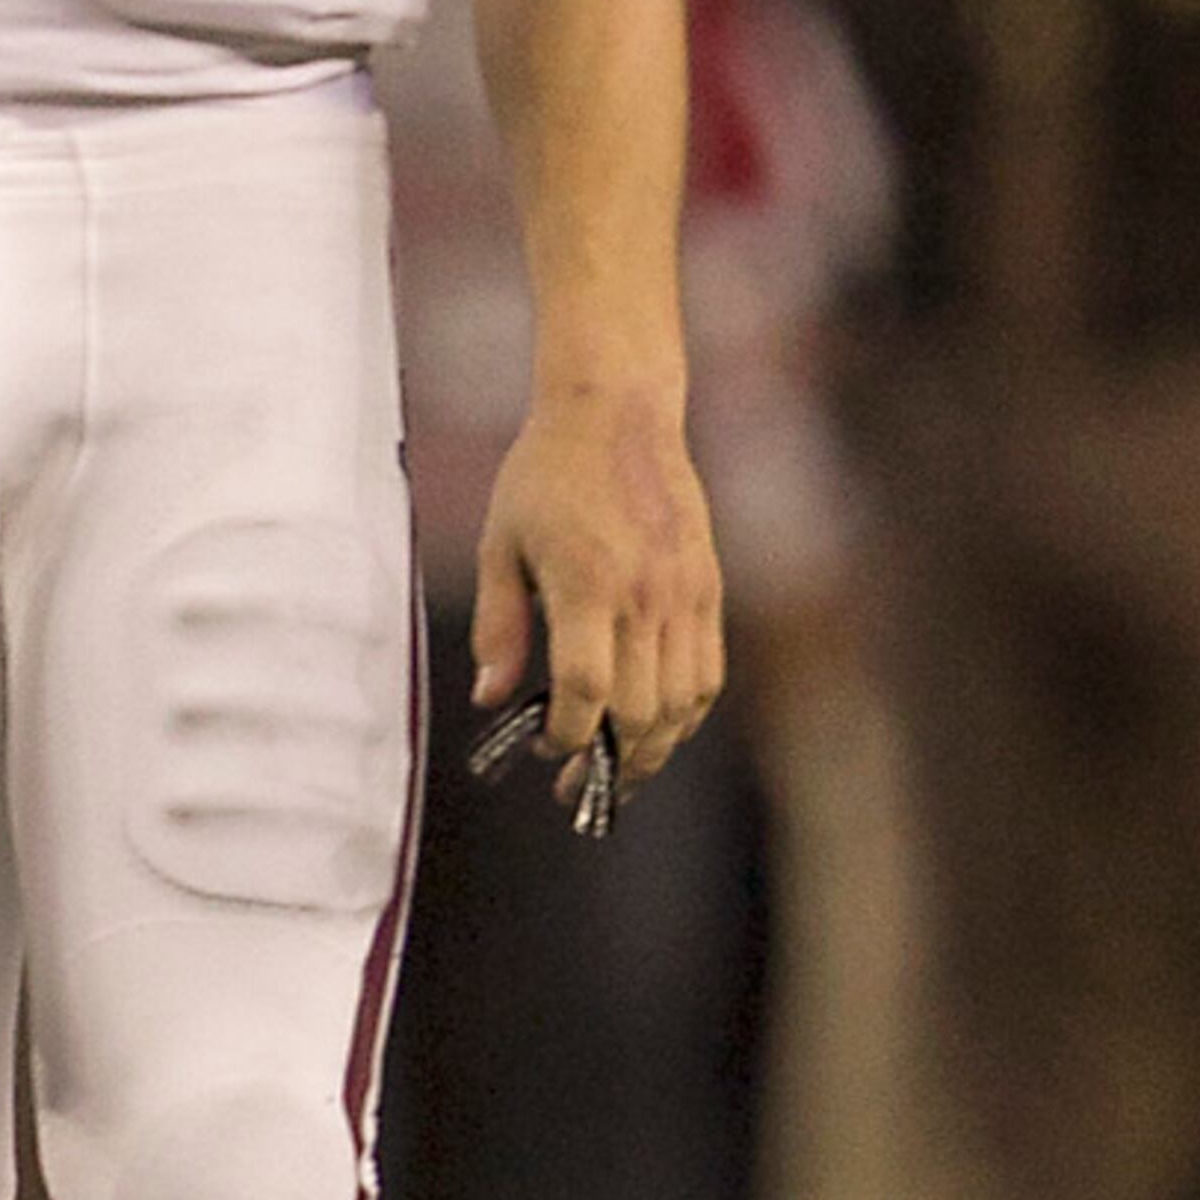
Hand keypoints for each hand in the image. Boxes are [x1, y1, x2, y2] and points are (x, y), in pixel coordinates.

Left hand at [472, 379, 724, 806]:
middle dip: (608, 763)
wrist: (618, 413)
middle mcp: (645, 595)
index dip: (566, 736)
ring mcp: (684, 594)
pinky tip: (658, 727)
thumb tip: (491, 699)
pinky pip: (708, 673)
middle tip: (576, 786)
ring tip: (620, 771)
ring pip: (683, 704)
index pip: (587, 690)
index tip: (543, 749)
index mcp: (587, 583)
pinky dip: (687, 713)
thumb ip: (497, 627)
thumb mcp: (499, 545)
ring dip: (652, 749)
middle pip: (640, 711)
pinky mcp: (707, 588)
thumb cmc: (546, 475)